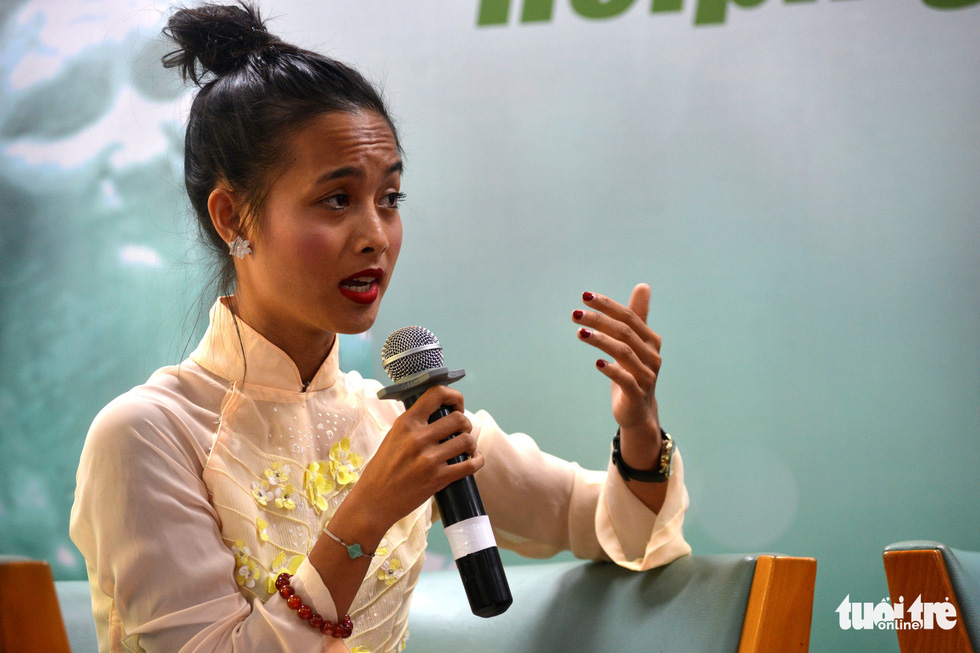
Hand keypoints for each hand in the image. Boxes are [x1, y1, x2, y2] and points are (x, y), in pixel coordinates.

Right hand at [344, 385, 483, 536]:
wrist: (373, 501)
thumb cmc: (381, 470)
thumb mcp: (392, 437)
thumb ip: (413, 425)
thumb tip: (437, 413)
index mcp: (406, 423)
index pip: (435, 394)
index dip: (453, 396)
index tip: (456, 404)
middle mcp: (418, 438)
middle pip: (458, 418)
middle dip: (465, 424)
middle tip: (461, 431)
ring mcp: (429, 459)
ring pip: (466, 440)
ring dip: (470, 443)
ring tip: (465, 448)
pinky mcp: (438, 479)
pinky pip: (470, 465)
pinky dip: (477, 461)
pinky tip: (473, 460)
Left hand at [573, 284, 662, 468]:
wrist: (638, 412)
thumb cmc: (633, 372)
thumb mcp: (634, 344)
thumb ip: (637, 317)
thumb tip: (643, 285)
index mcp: (650, 340)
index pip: (628, 316)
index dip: (607, 305)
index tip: (585, 296)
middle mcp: (651, 356)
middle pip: (625, 332)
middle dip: (599, 320)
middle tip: (575, 313)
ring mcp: (646, 376)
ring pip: (624, 353)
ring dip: (601, 340)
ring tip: (579, 332)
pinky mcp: (638, 395)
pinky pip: (625, 380)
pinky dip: (612, 370)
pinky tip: (597, 363)